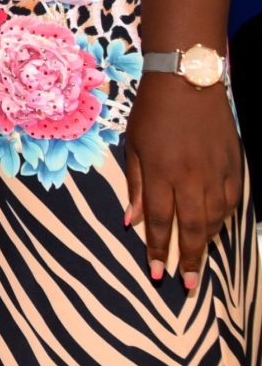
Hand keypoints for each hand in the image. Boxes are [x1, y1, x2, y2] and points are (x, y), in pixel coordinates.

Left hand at [124, 73, 243, 291]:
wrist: (189, 81)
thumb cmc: (153, 112)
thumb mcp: (134, 145)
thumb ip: (135, 184)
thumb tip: (130, 221)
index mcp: (162, 172)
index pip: (158, 220)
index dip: (157, 249)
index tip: (156, 273)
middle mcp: (192, 177)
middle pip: (191, 227)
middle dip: (187, 258)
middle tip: (185, 284)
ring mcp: (217, 173)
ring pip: (214, 219)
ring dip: (205, 242)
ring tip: (196, 260)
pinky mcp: (235, 166)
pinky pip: (230, 202)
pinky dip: (221, 220)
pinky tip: (213, 229)